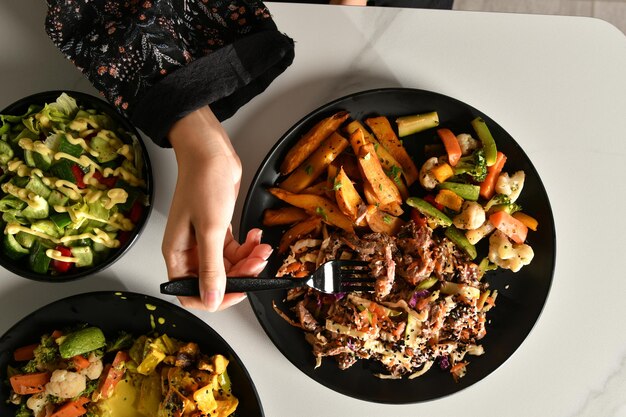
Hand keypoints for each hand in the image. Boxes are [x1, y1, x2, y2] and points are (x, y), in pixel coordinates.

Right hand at [163, 106, 272, 310]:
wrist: (210, 152)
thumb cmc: (203, 182)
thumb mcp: (210, 229)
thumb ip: (212, 267)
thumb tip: (211, 298)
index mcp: (177, 253)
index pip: (190, 292)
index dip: (215, 297)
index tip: (239, 290)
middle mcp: (189, 250)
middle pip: (215, 280)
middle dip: (240, 275)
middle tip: (257, 262)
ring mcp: (204, 239)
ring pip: (229, 265)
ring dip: (248, 260)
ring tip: (261, 247)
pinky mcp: (218, 228)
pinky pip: (234, 250)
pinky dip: (248, 247)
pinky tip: (255, 236)